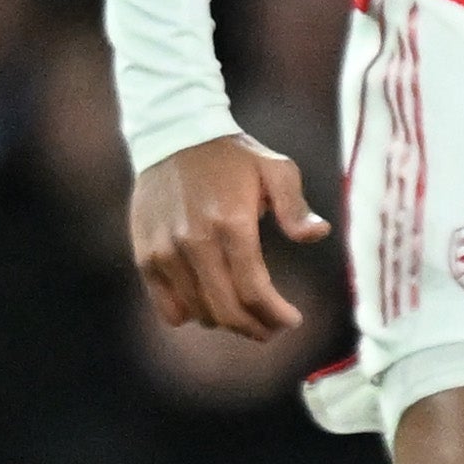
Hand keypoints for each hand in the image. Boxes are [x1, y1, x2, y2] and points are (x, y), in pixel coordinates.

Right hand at [130, 131, 328, 340]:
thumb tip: (319, 234)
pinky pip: (167, 307)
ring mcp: (165, 251)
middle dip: (256, 328)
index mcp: (231, 223)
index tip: (292, 320)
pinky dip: (191, 315)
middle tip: (273, 328)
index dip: (276, 315)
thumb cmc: (233, 155)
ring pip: (199, 312)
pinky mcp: (145, 255)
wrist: (173, 135)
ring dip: (227, 323)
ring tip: (246, 317)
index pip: (254, 292)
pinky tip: (209, 305)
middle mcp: (194, 241)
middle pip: (227, 311)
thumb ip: (296, 206)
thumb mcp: (275, 168)